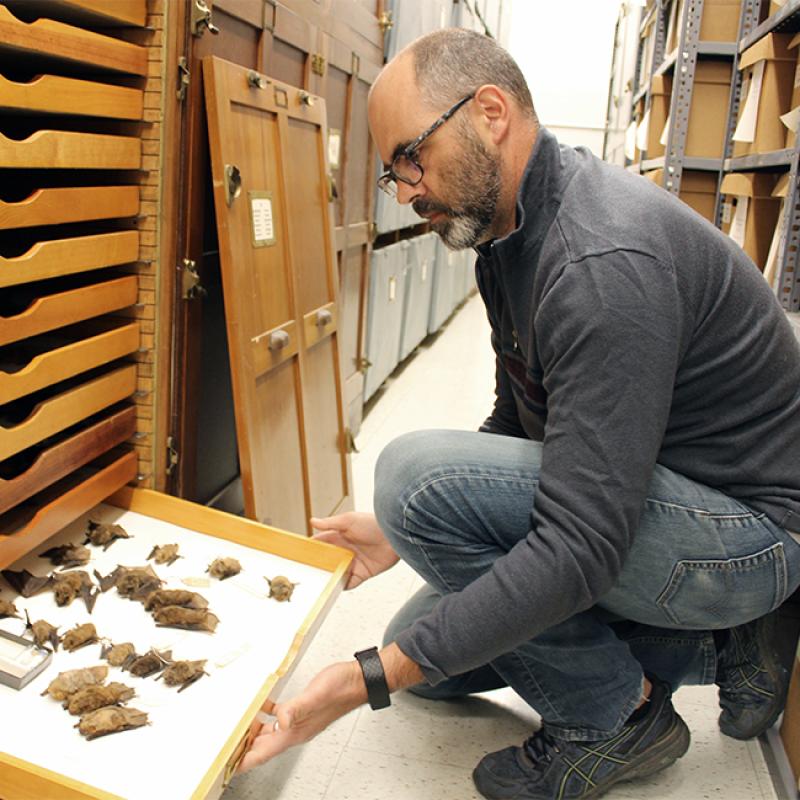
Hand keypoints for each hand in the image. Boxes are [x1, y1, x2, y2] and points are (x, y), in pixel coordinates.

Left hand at [237, 660, 365, 771]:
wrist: (357, 680)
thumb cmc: (342, 688)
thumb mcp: (316, 695)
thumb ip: (296, 708)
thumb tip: (280, 720)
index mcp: (296, 732)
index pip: (264, 753)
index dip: (244, 761)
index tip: (227, 767)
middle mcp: (296, 730)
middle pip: (262, 747)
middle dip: (243, 749)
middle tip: (225, 747)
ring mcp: (299, 721)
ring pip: (268, 734)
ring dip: (253, 733)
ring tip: (238, 729)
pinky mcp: (302, 710)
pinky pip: (278, 717)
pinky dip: (267, 715)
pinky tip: (263, 707)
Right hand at [310, 512, 399, 588]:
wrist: (395, 536)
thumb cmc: (373, 523)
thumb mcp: (349, 520)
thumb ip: (330, 523)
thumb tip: (312, 521)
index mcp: (339, 537)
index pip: (320, 544)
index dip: (310, 550)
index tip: (298, 556)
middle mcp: (344, 551)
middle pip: (326, 562)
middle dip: (317, 567)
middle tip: (304, 574)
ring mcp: (352, 563)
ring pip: (335, 573)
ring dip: (328, 578)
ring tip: (316, 584)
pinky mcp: (362, 573)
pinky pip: (349, 583)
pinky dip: (342, 586)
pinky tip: (333, 588)